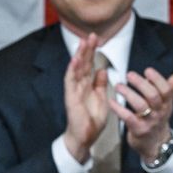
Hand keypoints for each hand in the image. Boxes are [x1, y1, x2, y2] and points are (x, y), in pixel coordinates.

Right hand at [62, 33, 110, 163]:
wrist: (85, 137)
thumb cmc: (91, 120)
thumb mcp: (101, 99)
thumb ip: (100, 84)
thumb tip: (102, 69)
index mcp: (87, 85)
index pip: (89, 65)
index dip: (92, 52)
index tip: (97, 39)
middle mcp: (79, 85)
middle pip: (82, 63)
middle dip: (86, 49)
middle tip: (91, 35)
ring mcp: (73, 90)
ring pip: (76, 69)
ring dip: (79, 55)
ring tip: (83, 42)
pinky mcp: (70, 97)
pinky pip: (70, 82)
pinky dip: (72, 70)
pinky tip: (75, 60)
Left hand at [112, 67, 172, 163]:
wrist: (156, 145)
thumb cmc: (157, 120)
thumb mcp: (166, 105)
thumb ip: (170, 89)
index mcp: (166, 103)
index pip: (166, 89)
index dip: (157, 79)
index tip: (147, 70)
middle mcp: (159, 112)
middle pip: (153, 96)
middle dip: (141, 84)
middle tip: (129, 74)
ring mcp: (149, 122)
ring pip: (140, 105)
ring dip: (128, 93)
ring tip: (118, 86)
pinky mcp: (138, 130)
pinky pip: (128, 117)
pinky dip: (119, 108)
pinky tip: (112, 101)